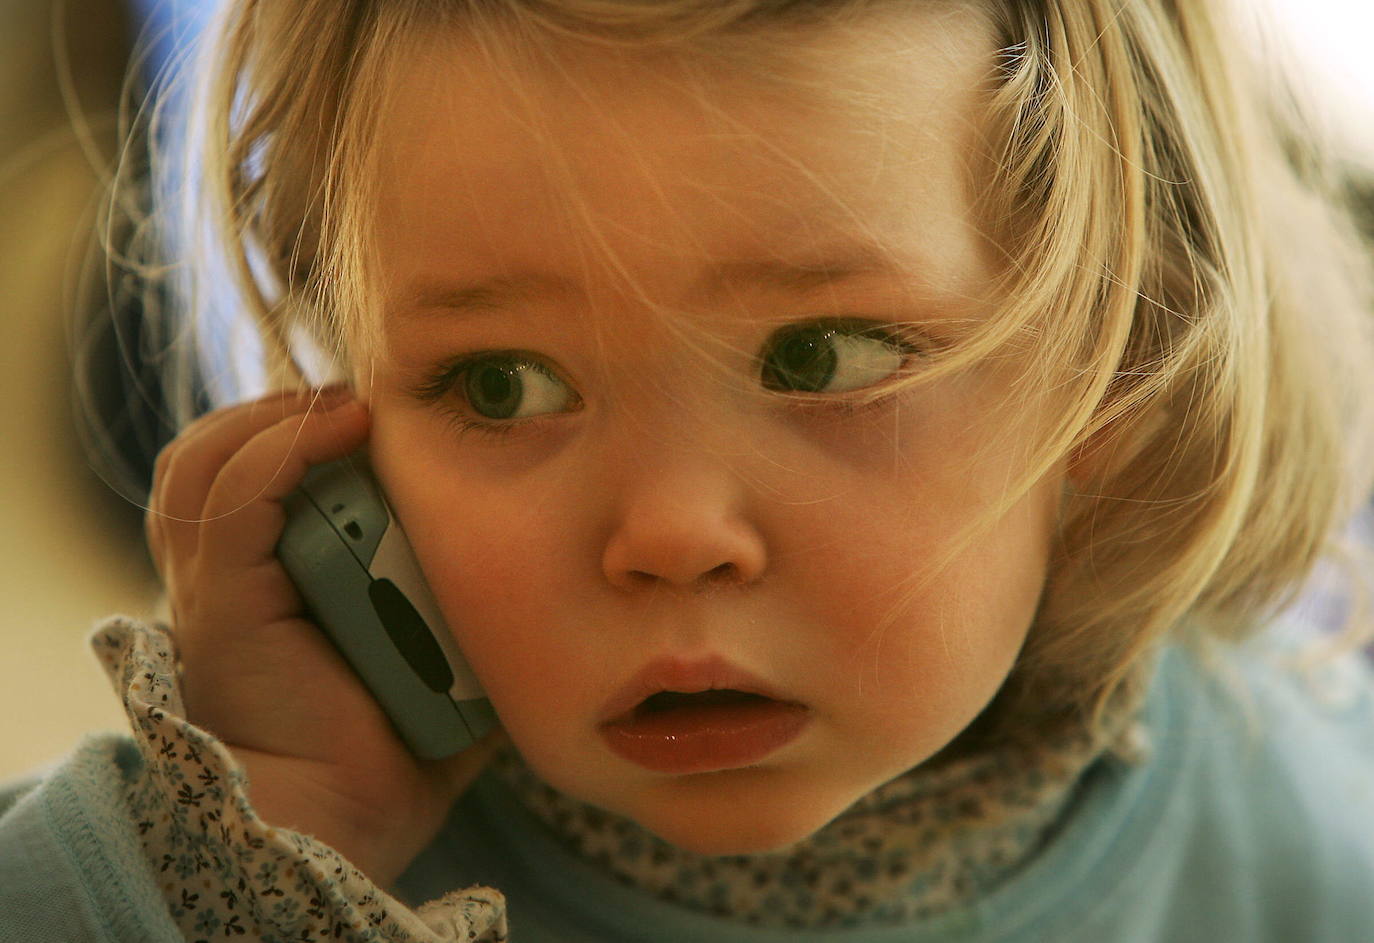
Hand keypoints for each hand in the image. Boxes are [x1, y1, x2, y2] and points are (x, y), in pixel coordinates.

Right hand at [146, 388, 502, 886]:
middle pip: (219, 455)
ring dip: (280, 418)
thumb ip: (473, 616)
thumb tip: (544, 583)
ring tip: (352, 407)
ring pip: (208, 462)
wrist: (346, 818)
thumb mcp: (441, 661)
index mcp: (269, 582)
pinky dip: (284, 447)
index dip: (301, 432)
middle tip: (368, 406)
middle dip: (286, 414)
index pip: (255, 474)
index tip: (380, 417)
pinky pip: (236, 498)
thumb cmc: (391, 751)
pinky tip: (343, 423)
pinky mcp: (224, 599)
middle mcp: (230, 576)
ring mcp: (219, 585)